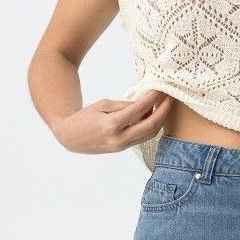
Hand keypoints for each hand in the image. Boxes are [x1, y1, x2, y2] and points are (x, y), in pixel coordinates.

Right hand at [52, 90, 171, 153]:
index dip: (152, 99)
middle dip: (163, 112)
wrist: (70, 137)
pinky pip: (142, 138)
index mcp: (112, 124)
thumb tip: (144, 103)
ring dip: (160, 120)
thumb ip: (124, 105)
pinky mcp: (123, 149)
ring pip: (149, 135)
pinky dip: (150, 127)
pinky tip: (152, 116)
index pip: (139, 110)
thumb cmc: (84, 117)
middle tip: (169, 99)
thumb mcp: (102, 105)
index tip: (159, 90)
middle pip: (150, 126)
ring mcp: (122, 146)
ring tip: (163, 107)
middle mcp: (119, 138)